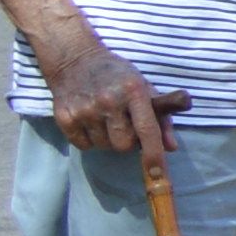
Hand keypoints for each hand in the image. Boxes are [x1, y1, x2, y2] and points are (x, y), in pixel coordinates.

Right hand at [42, 36, 176, 158]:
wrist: (75, 59)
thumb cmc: (118, 76)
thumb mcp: (145, 87)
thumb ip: (162, 117)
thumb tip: (171, 148)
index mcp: (133, 91)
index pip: (147, 130)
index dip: (153, 155)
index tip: (158, 176)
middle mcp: (108, 101)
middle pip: (124, 146)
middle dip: (129, 142)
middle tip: (124, 124)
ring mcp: (85, 110)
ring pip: (105, 147)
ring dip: (109, 139)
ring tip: (106, 118)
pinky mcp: (64, 118)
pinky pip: (84, 146)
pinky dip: (89, 139)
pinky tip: (89, 119)